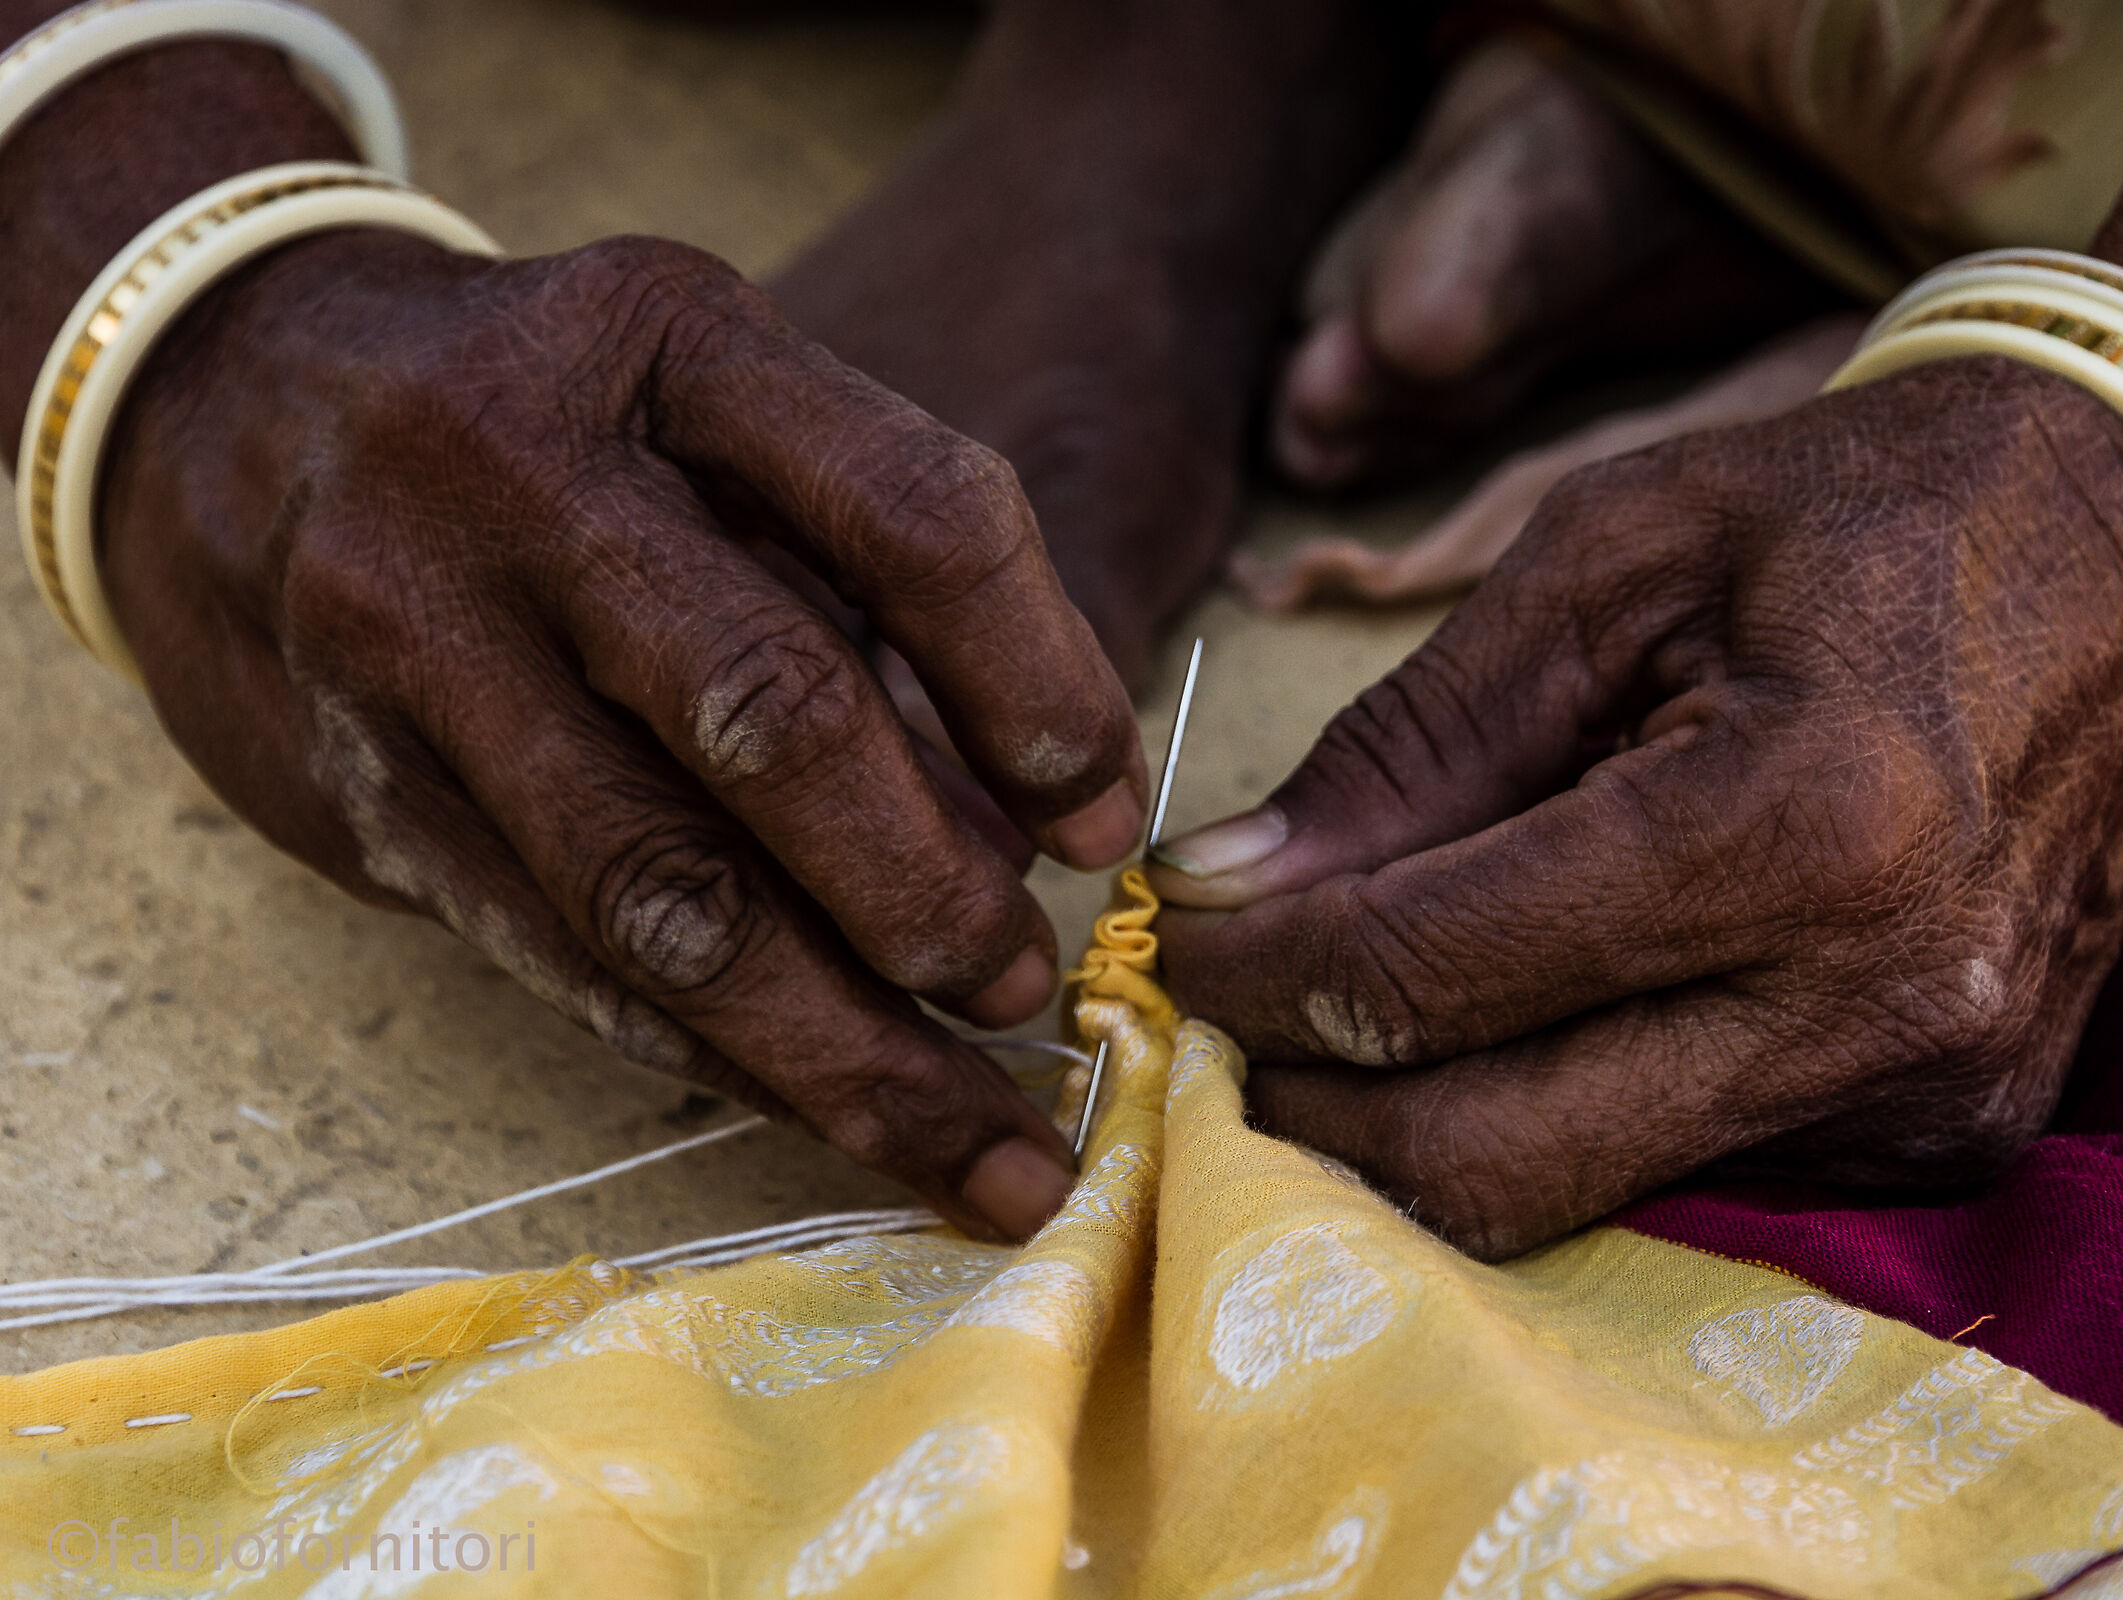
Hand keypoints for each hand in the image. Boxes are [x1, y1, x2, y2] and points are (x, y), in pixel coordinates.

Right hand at [101, 230, 1146, 1238]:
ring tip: (971, 1123)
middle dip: (929, 892)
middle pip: (774, 718)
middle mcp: (522, 478)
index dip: (1042, 687)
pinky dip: (716, 1054)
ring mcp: (416, 638)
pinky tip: (824, 1105)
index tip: (1106, 818)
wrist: (230, 413)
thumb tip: (1048, 824)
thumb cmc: (562, 425)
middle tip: (1025, 985)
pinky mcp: (363, 790)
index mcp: (670, 338)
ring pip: (656, 892)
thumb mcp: (725, 416)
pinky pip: (561, 959)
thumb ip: (881, 588)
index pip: (916, 517)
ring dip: (839, 1041)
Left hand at [1154, 358, 2122, 1257]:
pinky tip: (1551, 994)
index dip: (1261, 970)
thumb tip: (1230, 886)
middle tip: (1235, 1009)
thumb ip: (1414, 739)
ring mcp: (1929, 1093)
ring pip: (1579, 1191)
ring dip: (1429, 1113)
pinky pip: (1688, 1168)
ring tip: (1373, 989)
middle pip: (1495, 1156)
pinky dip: (1572, 1099)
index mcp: (1799, 823)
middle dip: (1316, 1101)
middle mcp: (1878, 1001)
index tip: (1171, 934)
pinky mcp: (1953, 1130)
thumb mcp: (1613, 553)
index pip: (1442, 970)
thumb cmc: (1858, 513)